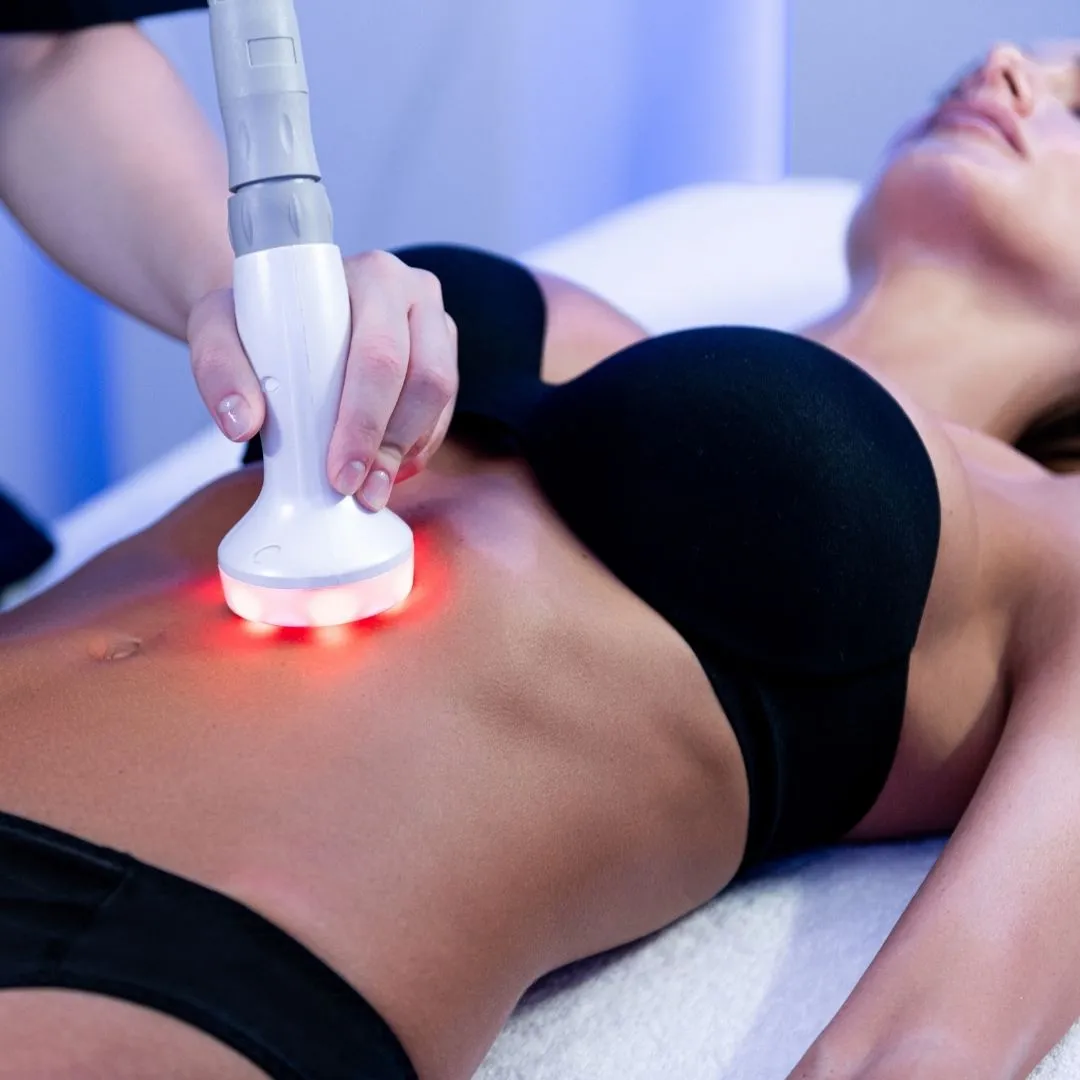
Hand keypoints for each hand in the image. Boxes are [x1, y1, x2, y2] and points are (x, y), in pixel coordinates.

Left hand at [187, 249, 458, 510]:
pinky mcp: (445, 357)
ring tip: (370, 490)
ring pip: (440, 401)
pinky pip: (443, 414)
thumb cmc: (255, 318)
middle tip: (360, 493)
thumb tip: (241, 423)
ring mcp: (436, 326)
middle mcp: (414, 293)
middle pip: (425, 379)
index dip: (365, 420)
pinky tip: (386, 469)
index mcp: (371, 276)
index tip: (339, 472)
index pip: (380, 354)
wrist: (280, 311)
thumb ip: (219, 369)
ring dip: (406, 452)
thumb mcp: (217, 328)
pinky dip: (415, 449)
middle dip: (390, 445)